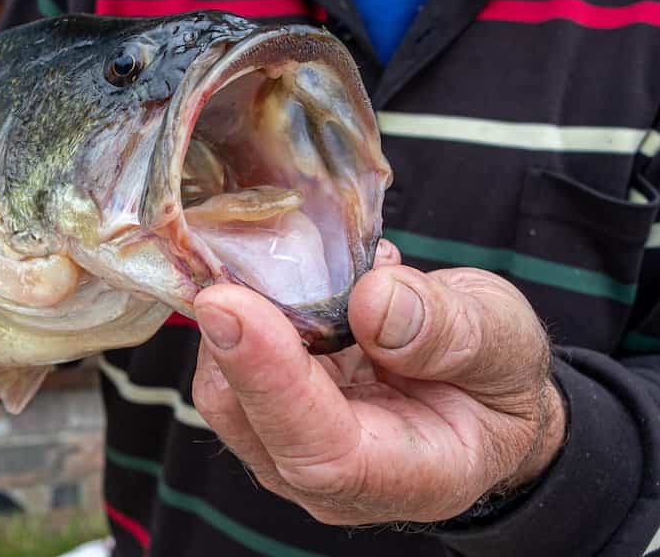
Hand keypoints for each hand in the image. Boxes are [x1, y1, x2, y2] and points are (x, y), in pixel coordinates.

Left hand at [191, 240, 566, 524]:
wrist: (479, 394)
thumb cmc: (496, 379)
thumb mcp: (505, 343)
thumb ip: (451, 330)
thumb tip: (374, 301)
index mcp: (408, 477)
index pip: (319, 450)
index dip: (268, 377)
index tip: (230, 303)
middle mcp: (331, 478)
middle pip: (247, 417)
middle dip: (231, 335)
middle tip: (238, 252)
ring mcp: (289, 443)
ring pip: (224, 384)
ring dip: (234, 313)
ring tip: (283, 253)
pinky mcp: (266, 406)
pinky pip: (228, 357)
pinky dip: (242, 306)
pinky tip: (286, 269)